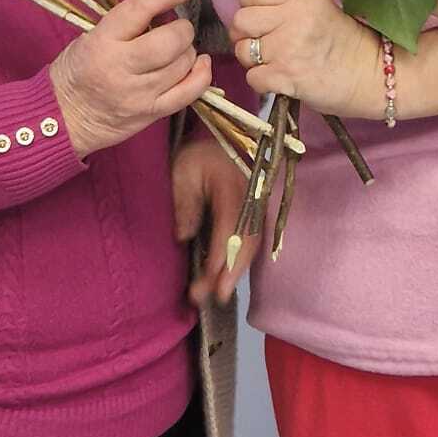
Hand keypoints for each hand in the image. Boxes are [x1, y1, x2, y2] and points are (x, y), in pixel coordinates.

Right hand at [49, 0, 211, 157]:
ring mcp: (139, 93)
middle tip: (176, 29)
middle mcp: (121, 67)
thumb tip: (165, 11)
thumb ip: (124, 25)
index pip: (139, 10)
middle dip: (181, 29)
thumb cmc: (76, 72)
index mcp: (101, 42)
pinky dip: (201, 75)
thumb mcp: (90, 38)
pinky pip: (189, 92)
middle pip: (169, 41)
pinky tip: (200, 64)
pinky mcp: (152, 113)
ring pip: (182, 64)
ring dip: (187, 51)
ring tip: (177, 50)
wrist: (62, 118)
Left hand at [173, 133, 257, 306]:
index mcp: (233, 186)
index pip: (230, 227)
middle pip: (246, 241)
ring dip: (236, 272)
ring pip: (251, 244)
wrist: (220, 139)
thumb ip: (184, 201)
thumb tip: (183, 236)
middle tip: (213, 297)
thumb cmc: (196, 155)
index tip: (208, 280)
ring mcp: (255, 207)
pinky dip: (239, 262)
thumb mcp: (182, 170)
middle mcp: (251, 200)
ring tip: (217, 296)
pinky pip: (250, 241)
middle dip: (231, 272)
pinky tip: (225, 279)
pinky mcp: (252, 214)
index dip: (220, 256)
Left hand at [231, 0, 382, 120]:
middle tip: (263, 43)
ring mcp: (287, 48)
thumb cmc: (346, 42)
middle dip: (246, 34)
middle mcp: (292, 17)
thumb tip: (249, 10)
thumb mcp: (320, 7)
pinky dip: (262, 81)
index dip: (250, 5)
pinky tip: (279, 79)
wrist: (373, 76)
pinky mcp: (285, 77)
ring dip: (252, 59)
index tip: (261, 17)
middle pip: (241, 20)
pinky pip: (252, 77)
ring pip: (242, 50)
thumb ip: (286, 3)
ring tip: (273, 62)